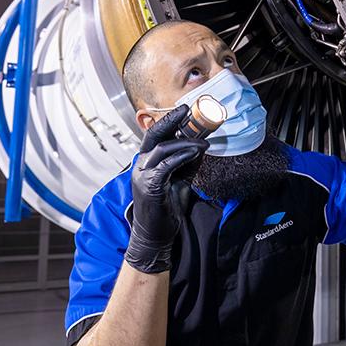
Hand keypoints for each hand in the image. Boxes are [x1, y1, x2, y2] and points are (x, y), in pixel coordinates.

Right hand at [123, 105, 208, 273]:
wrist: (156, 235)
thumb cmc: (166, 208)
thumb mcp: (181, 180)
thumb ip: (188, 163)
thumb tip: (201, 146)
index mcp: (147, 161)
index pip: (156, 135)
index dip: (169, 121)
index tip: (185, 110)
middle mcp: (141, 165)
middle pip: (154, 135)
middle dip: (171, 120)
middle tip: (188, 110)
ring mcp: (143, 175)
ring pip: (162, 149)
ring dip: (185, 142)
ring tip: (204, 142)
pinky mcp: (149, 186)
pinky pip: (166, 166)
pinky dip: (182, 157)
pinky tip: (195, 153)